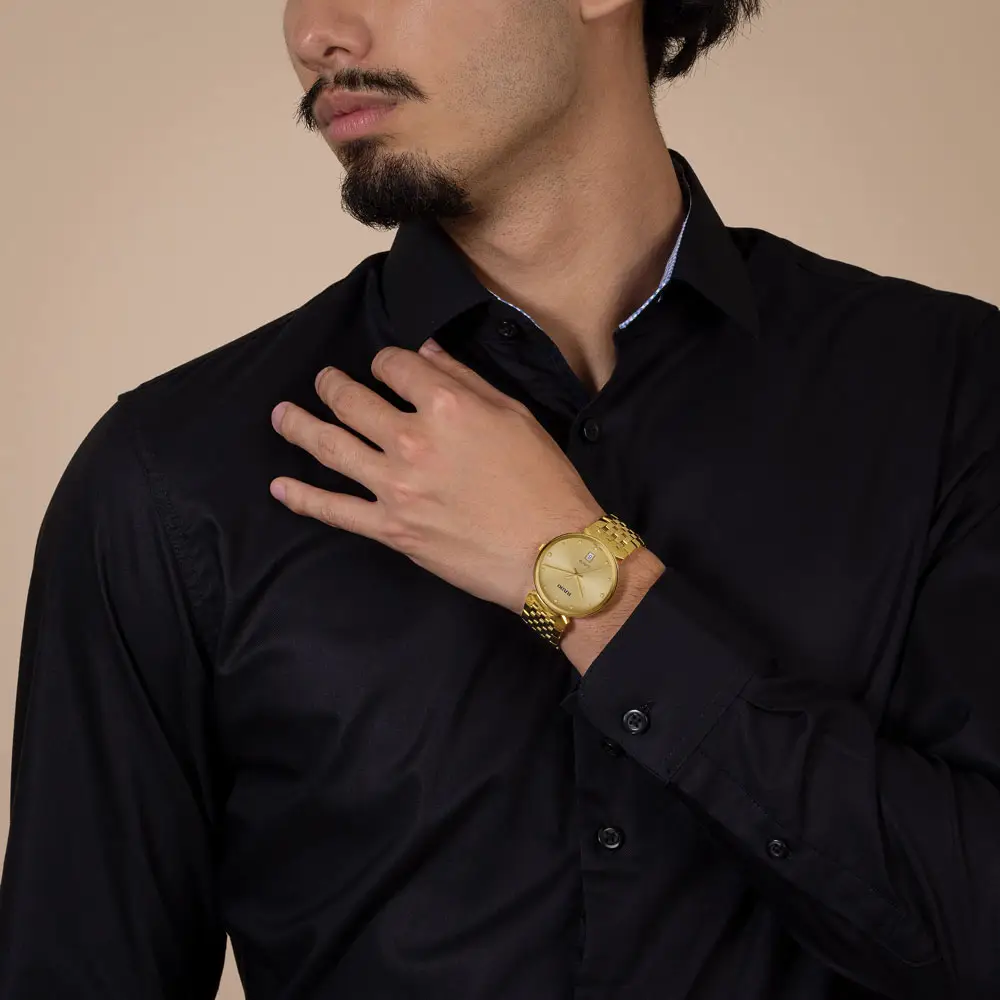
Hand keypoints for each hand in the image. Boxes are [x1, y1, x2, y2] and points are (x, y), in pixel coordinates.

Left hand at [269, 338, 604, 614]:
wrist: (551, 553)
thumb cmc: (543, 482)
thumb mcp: (515, 416)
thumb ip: (465, 379)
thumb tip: (426, 352)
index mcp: (445, 406)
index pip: (394, 366)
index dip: (386, 361)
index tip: (386, 367)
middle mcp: (412, 441)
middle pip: (351, 401)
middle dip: (331, 385)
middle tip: (323, 380)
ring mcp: (395, 487)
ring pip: (331, 447)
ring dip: (300, 426)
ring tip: (281, 415)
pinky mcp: (390, 528)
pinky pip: (335, 510)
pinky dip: (303, 498)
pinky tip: (280, 487)